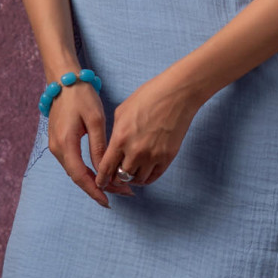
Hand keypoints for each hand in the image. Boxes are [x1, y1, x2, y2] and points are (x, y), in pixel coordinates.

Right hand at [46, 79, 121, 207]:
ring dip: (93, 181)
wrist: (63, 81)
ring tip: (116, 185)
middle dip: (98, 188)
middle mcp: (57, 148)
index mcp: (66, 143)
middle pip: (77, 177)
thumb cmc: (81, 96)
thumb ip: (99, 146)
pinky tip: (101, 173)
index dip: (94, 191)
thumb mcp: (95, 119)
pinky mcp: (59, 141)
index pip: (79, 176)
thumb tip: (103, 169)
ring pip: (75, 171)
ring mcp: (56, 145)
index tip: (109, 201)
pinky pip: (73, 163)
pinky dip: (86, 171)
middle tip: (122, 192)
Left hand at [94, 71, 201, 193]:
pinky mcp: (167, 157)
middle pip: (120, 177)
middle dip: (115, 179)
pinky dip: (146, 177)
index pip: (105, 169)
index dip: (101, 179)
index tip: (100, 183)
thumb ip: (115, 134)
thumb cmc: (149, 97)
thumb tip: (113, 150)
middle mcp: (135, 151)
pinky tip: (143, 172)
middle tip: (115, 177)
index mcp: (120, 139)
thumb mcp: (122, 112)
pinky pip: (153, 177)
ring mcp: (153, 156)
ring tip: (130, 172)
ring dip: (132, 178)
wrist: (177, 94)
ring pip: (137, 180)